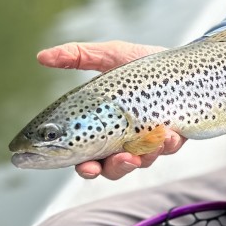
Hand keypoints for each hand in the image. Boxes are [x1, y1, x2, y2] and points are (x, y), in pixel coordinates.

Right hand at [37, 40, 184, 180]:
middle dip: (114, 169)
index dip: (85, 167)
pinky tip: (168, 134)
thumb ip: (78, 57)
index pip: (87, 156)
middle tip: (121, 160)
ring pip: (141, 162)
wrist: (184, 61)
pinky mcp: (173, 138)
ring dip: (142, 158)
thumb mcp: (111, 56)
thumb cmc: (143, 63)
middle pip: (112, 168)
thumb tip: (41, 57)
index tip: (86, 167)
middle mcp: (124, 139)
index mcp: (103, 126)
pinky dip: (167, 144)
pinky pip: (168, 149)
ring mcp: (149, 141)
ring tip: (146, 145)